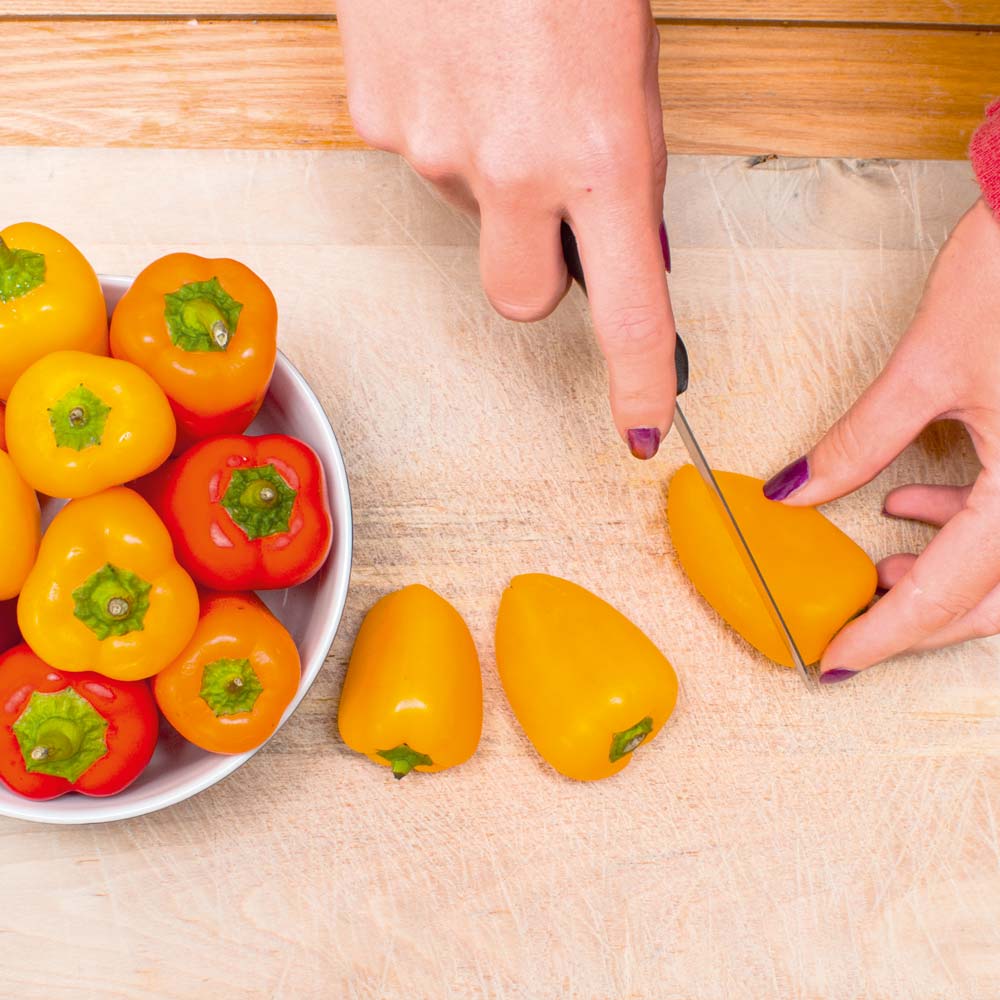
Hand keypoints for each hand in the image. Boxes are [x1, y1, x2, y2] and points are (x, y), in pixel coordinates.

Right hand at [337, 0, 676, 457]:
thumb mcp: (630, 62)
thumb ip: (626, 163)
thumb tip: (625, 245)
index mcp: (604, 152)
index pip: (628, 313)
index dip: (638, 380)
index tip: (639, 423)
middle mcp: (513, 168)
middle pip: (521, 299)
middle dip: (541, 268)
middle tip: (549, 204)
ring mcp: (432, 149)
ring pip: (468, 213)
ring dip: (491, 173)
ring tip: (500, 79)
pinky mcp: (374, 120)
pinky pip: (419, 157)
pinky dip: (442, 126)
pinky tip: (453, 63)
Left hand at [762, 199, 999, 680]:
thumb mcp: (928, 366)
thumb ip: (858, 442)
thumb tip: (796, 491)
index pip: (950, 589)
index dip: (885, 633)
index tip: (835, 660)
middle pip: (993, 599)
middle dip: (919, 618)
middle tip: (855, 621)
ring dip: (947, 579)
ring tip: (879, 566)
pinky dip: (967, 527)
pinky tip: (915, 502)